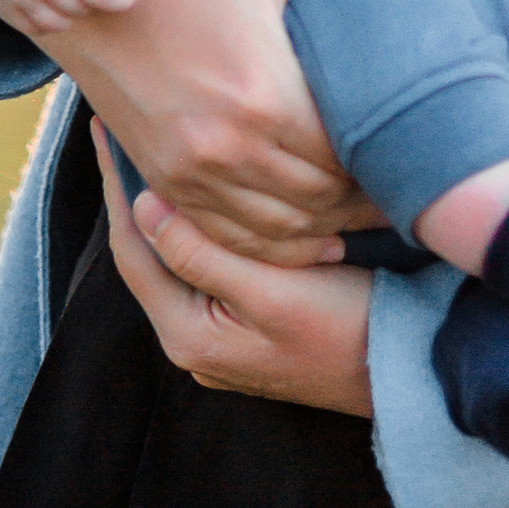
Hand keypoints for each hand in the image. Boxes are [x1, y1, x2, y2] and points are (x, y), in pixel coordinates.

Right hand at [49, 0, 434, 266]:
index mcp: (261, 94)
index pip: (345, 154)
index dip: (386, 159)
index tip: (417, 152)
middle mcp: (226, 148)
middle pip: (318, 199)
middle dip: (364, 196)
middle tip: (404, 187)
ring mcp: (188, 173)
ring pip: (278, 231)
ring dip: (326, 228)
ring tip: (367, 213)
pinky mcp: (163, 180)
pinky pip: (228, 237)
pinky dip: (274, 247)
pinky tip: (309, 240)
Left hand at [99, 126, 376, 413]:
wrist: (404, 373)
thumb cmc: (345, 329)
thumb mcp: (273, 288)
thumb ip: (203, 253)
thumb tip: (144, 206)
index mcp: (188, 336)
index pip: (134, 252)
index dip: (116, 189)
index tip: (104, 134)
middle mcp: (193, 344)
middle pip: (151, 258)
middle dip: (136, 196)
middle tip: (129, 133)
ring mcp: (219, 342)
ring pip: (179, 263)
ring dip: (169, 212)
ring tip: (158, 154)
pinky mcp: (245, 331)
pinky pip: (207, 272)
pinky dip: (200, 232)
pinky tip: (209, 199)